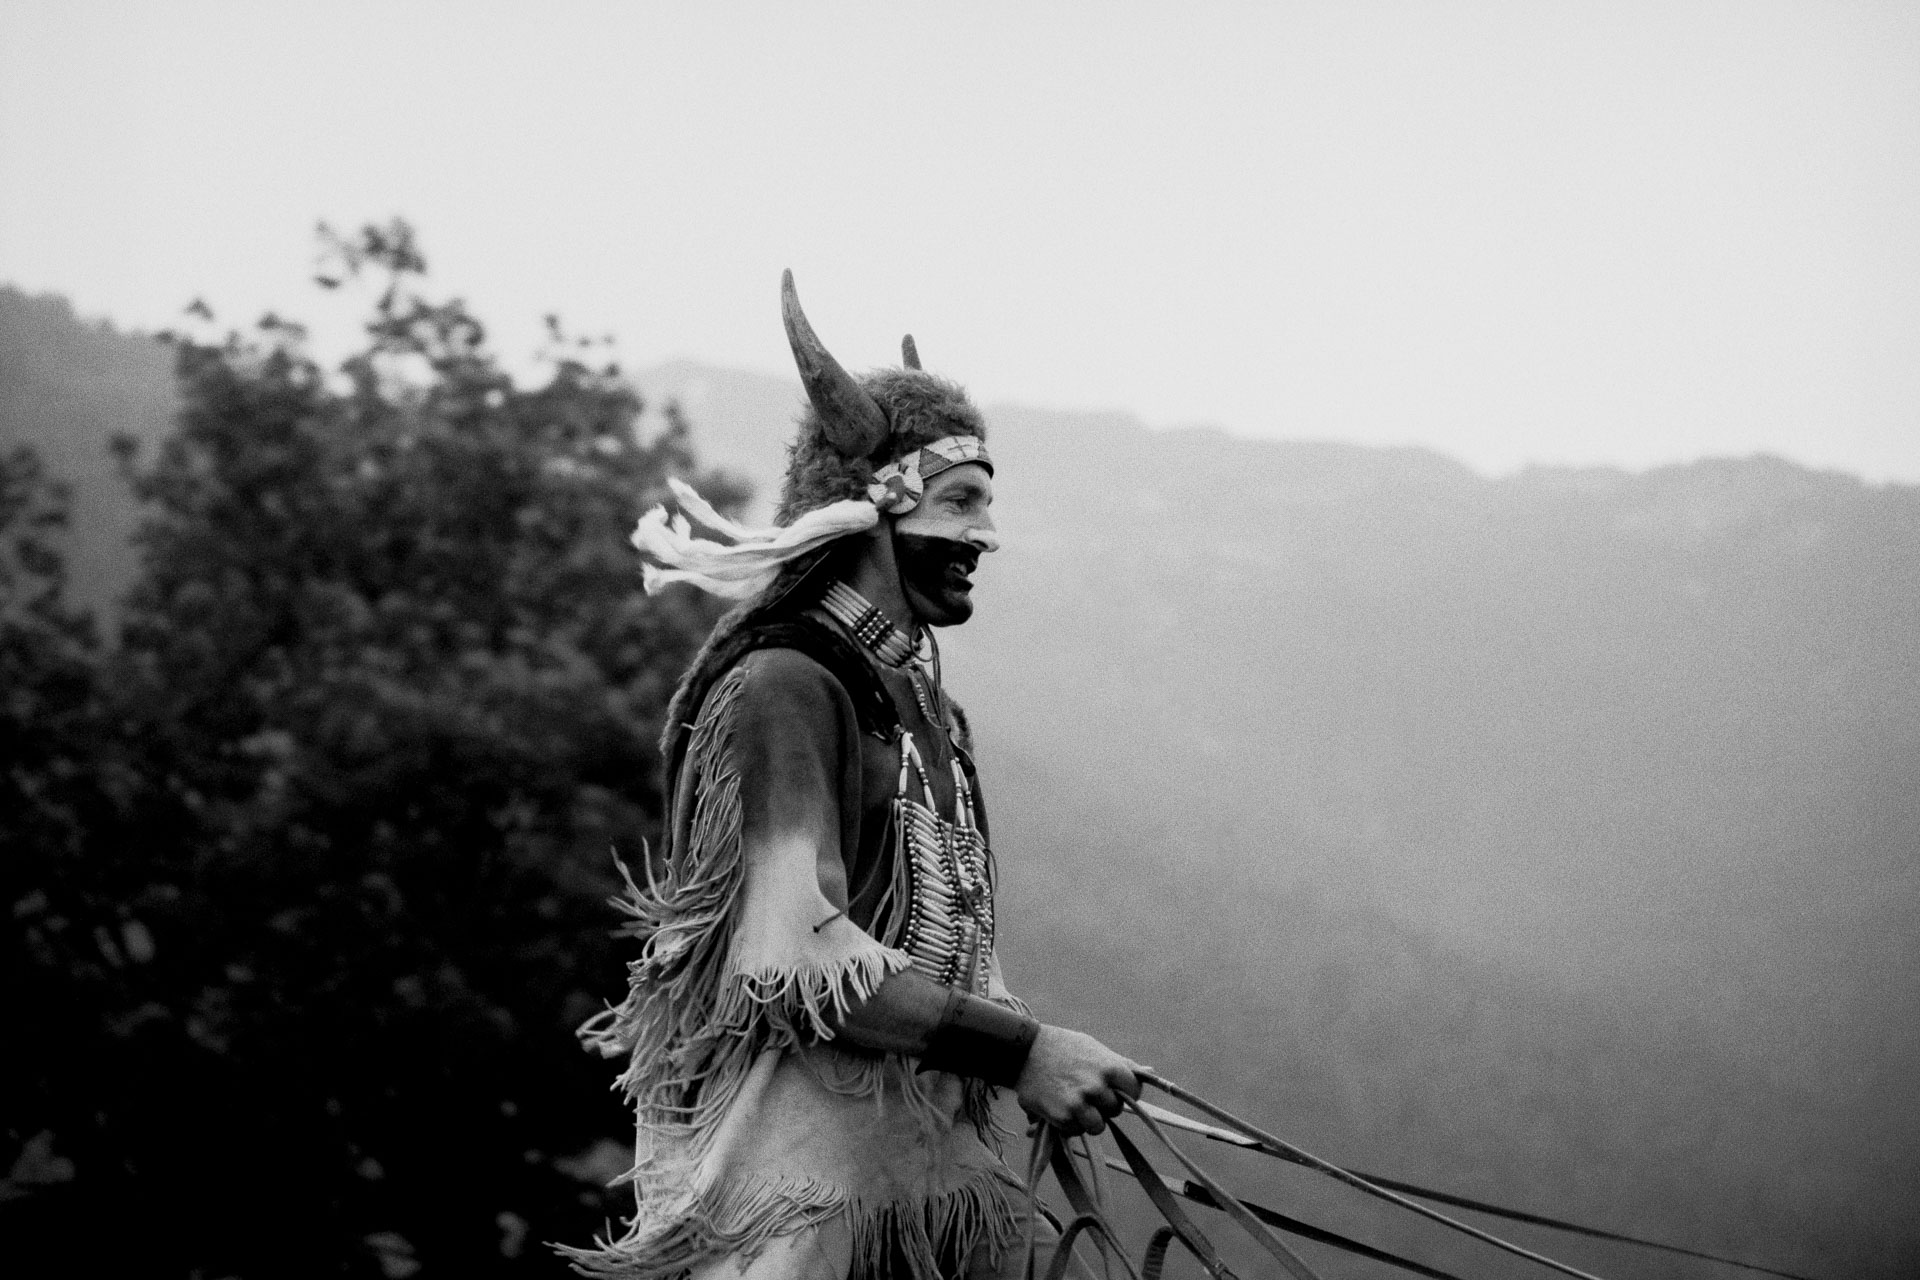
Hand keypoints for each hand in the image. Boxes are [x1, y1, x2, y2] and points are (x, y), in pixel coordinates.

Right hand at [1014, 1025, 1141, 1135]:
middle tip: (1087, 1093)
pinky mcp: (1063, 1116)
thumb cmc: (1064, 1047)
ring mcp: (1080, 1103)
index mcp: (1110, 1068)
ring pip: (1098, 1126)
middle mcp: (1097, 1086)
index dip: (1125, 1093)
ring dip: (1089, 1119)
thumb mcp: (1094, 1049)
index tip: (1114, 1090)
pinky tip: (1060, 1107)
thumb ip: (1120, 1064)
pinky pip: (1075, 1130)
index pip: (1134, 1092)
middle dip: (1104, 1105)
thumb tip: (1150, 1073)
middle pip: (1115, 1110)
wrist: (1024, 1049)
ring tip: (1075, 1105)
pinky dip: (1070, 1123)